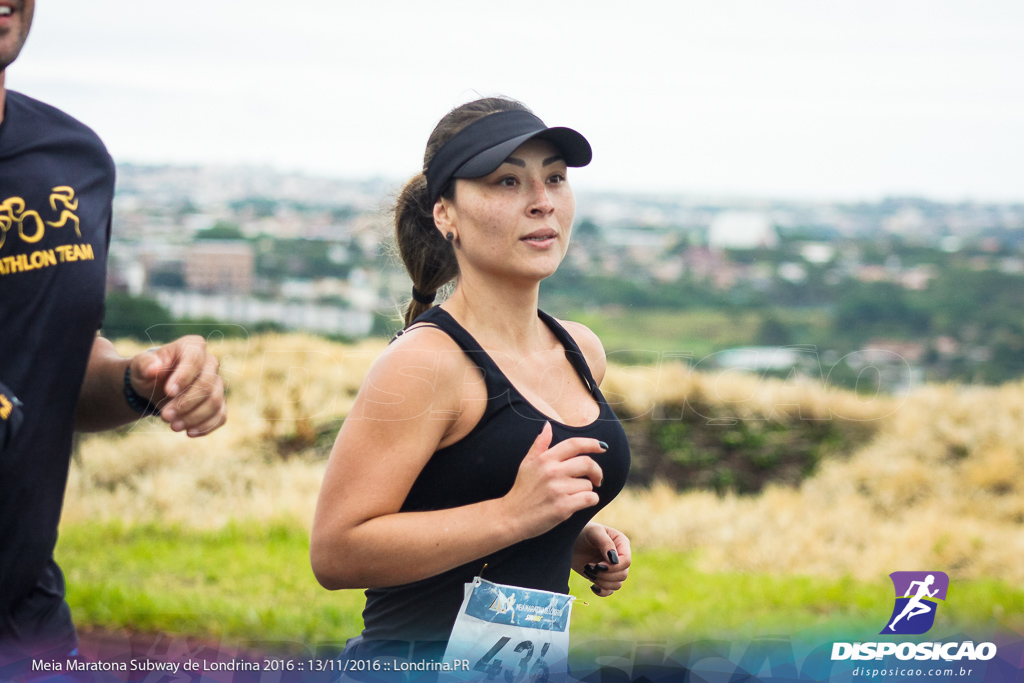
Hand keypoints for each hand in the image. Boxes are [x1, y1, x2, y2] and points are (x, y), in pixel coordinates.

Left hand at [129, 335, 226, 436]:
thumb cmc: (149, 373)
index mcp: (193, 347)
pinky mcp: (219, 403)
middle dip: (186, 403)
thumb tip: (153, 368)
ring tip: (173, 426)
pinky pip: (220, 415)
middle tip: (165, 416)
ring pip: (215, 402)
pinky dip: (206, 426)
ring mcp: (217, 383)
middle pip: (207, 384)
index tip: (168, 391)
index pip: (195, 359)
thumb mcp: (140, 366)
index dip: (184, 376)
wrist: (155, 387)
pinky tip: (189, 432)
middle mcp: (210, 363)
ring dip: (194, 417)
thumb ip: (144, 364)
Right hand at [502, 421, 604, 539]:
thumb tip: (547, 425)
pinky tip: (581, 503)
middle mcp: (552, 472)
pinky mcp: (563, 507)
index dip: (592, 443)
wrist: (510, 517)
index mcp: (545, 459)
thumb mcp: (526, 464)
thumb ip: (539, 445)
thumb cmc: (521, 490)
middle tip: (597, 479)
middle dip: (597, 471)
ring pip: (588, 484)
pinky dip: (590, 501)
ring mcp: (558, 489)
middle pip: (587, 463)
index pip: (574, 444)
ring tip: (575, 495)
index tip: (603, 447)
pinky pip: (589, 498)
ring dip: (587, 490)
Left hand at [572, 523, 630, 596]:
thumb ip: (606, 543)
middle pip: (623, 575)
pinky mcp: (604, 577)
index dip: (613, 567)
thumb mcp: (594, 532)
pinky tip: (592, 585)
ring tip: (588, 570)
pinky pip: (609, 591)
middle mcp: (620, 557)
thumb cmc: (582, 532)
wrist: (569, 541)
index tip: (597, 564)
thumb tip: (614, 561)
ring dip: (601, 582)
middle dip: (605, 575)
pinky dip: (601, 591)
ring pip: (617, 585)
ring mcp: (612, 569)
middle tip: (589, 567)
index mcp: (622, 543)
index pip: (626, 561)